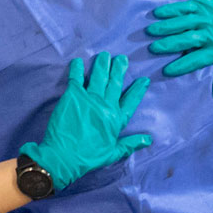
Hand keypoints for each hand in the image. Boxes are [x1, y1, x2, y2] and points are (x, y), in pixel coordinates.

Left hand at [20, 53, 152, 190]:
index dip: (138, 90)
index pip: (131, 101)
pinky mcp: (72, 97)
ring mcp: (89, 99)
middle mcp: (106, 106)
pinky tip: (78, 61)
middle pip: (115, 84)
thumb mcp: (113, 153)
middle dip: (119, 70)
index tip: (143, 80)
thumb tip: (149, 139)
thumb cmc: (89, 157)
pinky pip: (77, 79)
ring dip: (102, 65)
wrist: (64, 156)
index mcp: (117, 120)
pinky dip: (78, 69)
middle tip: (122, 59)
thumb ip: (131, 144)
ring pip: (99, 77)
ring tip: (105, 55)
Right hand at [146, 0, 212, 98]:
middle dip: (170, 44)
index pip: (198, 59)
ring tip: (150, 31)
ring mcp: (206, 18)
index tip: (166, 71)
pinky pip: (185, 7)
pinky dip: (171, 9)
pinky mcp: (201, 6)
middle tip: (152, 49)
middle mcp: (211, 33)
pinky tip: (157, 13)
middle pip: (188, 40)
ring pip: (184, 22)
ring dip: (167, 26)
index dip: (183, 65)